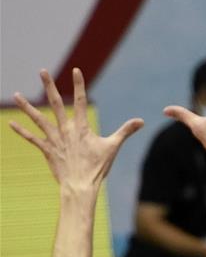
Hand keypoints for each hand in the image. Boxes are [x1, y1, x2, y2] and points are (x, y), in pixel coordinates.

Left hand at [10, 69, 142, 187]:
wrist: (80, 185)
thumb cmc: (98, 167)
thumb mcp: (113, 147)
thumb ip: (125, 131)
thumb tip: (141, 121)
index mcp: (81, 127)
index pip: (81, 101)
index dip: (79, 85)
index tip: (76, 71)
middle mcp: (65, 130)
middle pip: (55, 103)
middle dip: (49, 86)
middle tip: (42, 71)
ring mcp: (54, 139)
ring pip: (38, 119)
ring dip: (26, 107)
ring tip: (16, 95)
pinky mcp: (47, 150)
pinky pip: (32, 138)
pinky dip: (21, 131)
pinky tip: (10, 123)